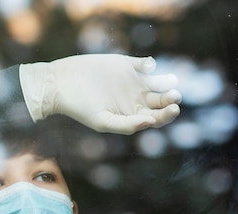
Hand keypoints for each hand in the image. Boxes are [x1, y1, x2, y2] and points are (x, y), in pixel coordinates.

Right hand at [20, 54, 180, 134]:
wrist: (62, 84)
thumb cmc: (80, 107)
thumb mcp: (103, 121)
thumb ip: (127, 125)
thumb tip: (151, 122)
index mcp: (132, 116)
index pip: (157, 118)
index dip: (168, 115)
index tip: (173, 109)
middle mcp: (135, 100)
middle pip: (161, 101)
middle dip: (171, 99)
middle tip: (175, 96)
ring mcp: (132, 82)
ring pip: (158, 82)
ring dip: (167, 81)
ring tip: (171, 81)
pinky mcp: (127, 65)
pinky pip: (145, 64)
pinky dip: (149, 65)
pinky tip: (147, 67)